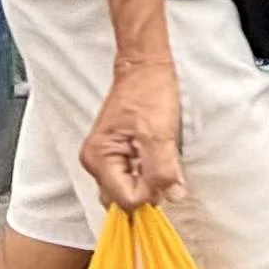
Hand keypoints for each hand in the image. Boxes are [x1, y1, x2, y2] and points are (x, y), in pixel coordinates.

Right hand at [80, 57, 182, 210]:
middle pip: (124, 199)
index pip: (126, 199)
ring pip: (129, 190)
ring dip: (149, 180)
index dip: (150, 191)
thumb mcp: (159, 133)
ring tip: (157, 154)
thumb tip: (171, 196)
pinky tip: (154, 154)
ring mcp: (105, 159)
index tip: (165, 173)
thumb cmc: (148, 92)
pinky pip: (132, 177)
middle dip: (148, 188)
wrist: (145, 69)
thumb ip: (163, 170)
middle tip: (161, 162)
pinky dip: (148, 172)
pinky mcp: (117, 156)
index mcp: (100, 158)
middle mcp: (96, 162)